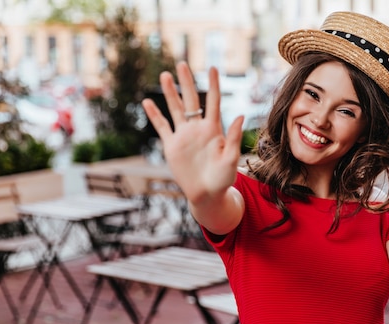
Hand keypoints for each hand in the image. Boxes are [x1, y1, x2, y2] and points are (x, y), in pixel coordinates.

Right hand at [141, 62, 244, 203]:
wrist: (207, 194)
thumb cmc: (223, 179)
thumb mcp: (232, 159)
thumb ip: (234, 137)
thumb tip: (241, 115)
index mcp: (214, 130)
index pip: (213, 102)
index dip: (213, 85)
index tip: (212, 68)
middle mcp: (198, 129)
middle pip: (191, 100)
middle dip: (186, 82)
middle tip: (182, 64)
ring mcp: (184, 136)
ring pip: (175, 109)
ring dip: (169, 93)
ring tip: (165, 75)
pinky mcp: (172, 146)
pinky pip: (162, 127)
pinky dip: (154, 115)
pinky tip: (147, 102)